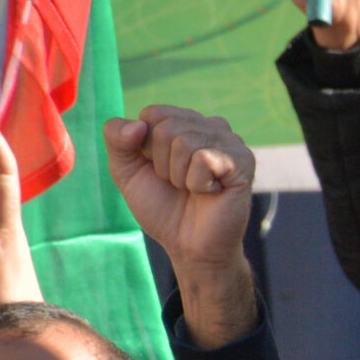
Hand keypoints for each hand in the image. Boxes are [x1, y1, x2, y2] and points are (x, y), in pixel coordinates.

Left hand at [106, 107, 257, 346]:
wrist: (189, 246)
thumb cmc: (162, 208)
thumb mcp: (126, 170)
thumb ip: (116, 138)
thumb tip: (138, 124)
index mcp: (184, 122)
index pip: (153, 113)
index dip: (145, 147)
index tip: (159, 171)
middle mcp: (209, 126)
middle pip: (166, 127)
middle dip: (162, 164)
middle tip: (179, 184)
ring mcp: (229, 142)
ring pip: (184, 142)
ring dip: (180, 176)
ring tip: (194, 190)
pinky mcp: (243, 161)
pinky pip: (203, 158)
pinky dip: (198, 183)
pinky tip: (211, 193)